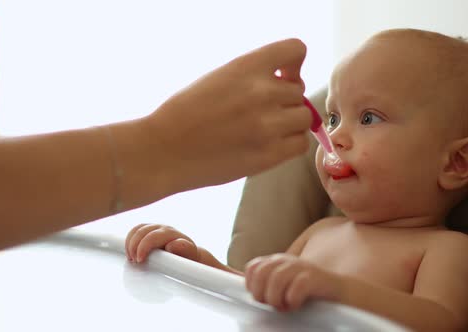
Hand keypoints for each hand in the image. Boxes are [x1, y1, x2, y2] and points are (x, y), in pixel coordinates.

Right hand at [125, 224, 198, 262]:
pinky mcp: (149, 230)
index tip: (140, 260)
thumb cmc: (188, 258)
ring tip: (131, 258)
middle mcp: (163, 228)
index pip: (153, 236)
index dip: (143, 247)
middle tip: (135, 261)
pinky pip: (135, 230)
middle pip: (142, 232)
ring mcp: (155, 228)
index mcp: (171, 233)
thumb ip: (182, 249)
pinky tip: (130, 252)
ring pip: (137, 229)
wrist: (189, 255)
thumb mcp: (188, 255)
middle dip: (135, 247)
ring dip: (130, 244)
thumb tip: (171, 245)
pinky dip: (129, 241)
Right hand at [142, 38, 311, 191]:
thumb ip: (252, 75)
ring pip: (304, 118)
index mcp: (245, 66)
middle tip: (259, 113)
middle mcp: (261, 92)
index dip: (292, 64)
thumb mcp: (217, 77)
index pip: (295, 49)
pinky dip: (288, 144)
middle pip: (298, 92)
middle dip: (283, 101)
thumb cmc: (183, 114)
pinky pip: (299, 144)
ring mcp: (267, 125)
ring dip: (289, 123)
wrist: (162, 151)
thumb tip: (285, 82)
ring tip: (264, 130)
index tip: (280, 76)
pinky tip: (267, 145)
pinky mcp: (268, 155)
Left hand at [244, 253, 342, 310]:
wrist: (340, 293)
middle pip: (261, 274)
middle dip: (263, 294)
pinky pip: (296, 288)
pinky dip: (292, 300)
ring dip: (277, 299)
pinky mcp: (314, 278)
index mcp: (276, 261)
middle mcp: (286, 261)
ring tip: (285, 306)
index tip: (262, 298)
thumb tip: (239, 293)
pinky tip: (297, 304)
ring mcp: (301, 267)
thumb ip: (264, 285)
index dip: (253, 286)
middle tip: (275, 304)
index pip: (252, 268)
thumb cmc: (307, 292)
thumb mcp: (282, 285)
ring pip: (276, 280)